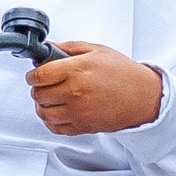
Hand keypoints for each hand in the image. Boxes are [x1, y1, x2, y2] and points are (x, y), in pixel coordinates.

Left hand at [28, 41, 164, 136]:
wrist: (143, 97)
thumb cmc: (122, 73)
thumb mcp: (96, 50)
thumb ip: (68, 48)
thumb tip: (47, 47)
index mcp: (77, 70)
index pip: (40, 76)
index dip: (33, 75)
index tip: (35, 74)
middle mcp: (75, 92)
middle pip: (39, 94)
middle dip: (38, 88)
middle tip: (45, 85)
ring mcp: (78, 111)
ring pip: (44, 112)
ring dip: (42, 105)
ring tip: (50, 98)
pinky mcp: (82, 126)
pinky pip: (55, 127)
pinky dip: (51, 120)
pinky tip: (57, 111)